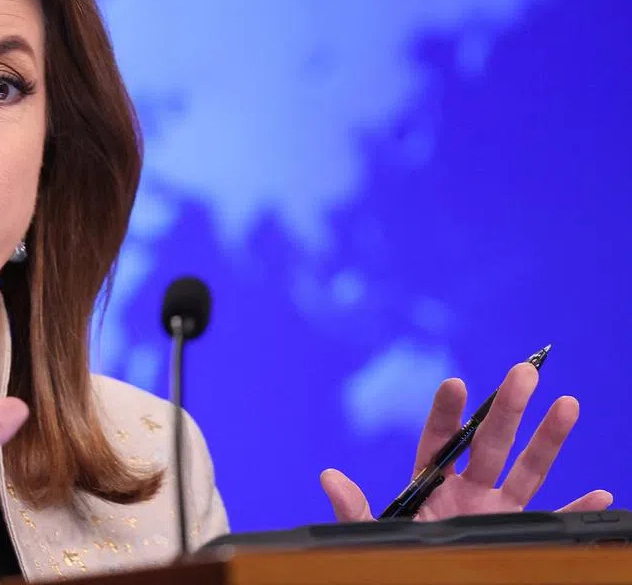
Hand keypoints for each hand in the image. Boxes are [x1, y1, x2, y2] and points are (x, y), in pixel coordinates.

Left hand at [321, 362, 612, 521]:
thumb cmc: (399, 559)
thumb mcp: (374, 535)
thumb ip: (354, 509)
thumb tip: (328, 476)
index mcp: (432, 485)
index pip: (440, 441)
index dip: (446, 413)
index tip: (454, 384)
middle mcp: (469, 492)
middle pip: (492, 444)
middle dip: (507, 408)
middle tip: (524, 371)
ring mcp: (497, 513)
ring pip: (528, 471)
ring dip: (549, 439)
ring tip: (567, 402)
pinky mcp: (519, 537)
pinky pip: (553, 522)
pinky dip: (577, 510)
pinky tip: (602, 493)